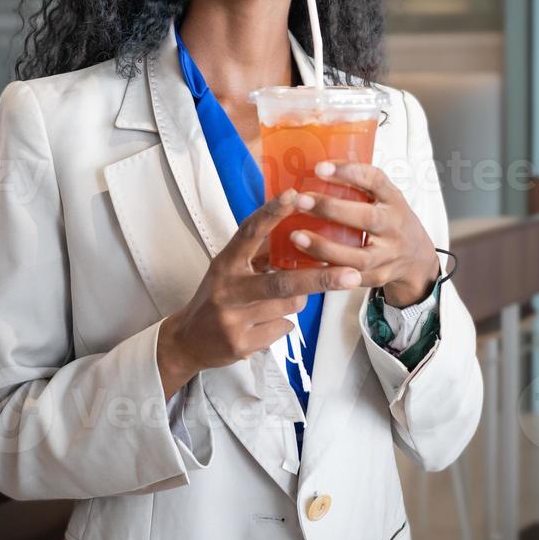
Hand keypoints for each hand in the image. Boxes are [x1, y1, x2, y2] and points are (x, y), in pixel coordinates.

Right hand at [156, 188, 367, 400]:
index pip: (249, 232)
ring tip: (276, 302)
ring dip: (297, 302)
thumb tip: (299, 231)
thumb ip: (258, 254)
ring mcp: (233, 319)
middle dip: (320, 278)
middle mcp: (228, 289)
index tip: (296, 195)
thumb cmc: (217, 298)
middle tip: (350, 274)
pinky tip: (261, 325)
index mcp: (225, 263)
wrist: (188, 341)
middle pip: (282, 282)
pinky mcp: (241, 344)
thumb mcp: (230, 270)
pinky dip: (281, 325)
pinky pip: (283, 329)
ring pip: (290, 307)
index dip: (272, 213)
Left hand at [287, 162, 439, 309]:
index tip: (319, 167)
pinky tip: (305, 262)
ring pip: (357, 256)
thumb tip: (319, 166)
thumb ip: (360, 183)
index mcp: (394, 201)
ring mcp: (387, 256)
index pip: (375, 181)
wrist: (416, 258)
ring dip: (324, 247)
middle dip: (331, 209)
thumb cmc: (391, 220)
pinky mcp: (376, 277)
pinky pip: (350, 277)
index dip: (348, 172)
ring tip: (296, 236)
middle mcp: (394, 228)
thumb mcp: (385, 197)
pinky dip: (327, 270)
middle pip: (366, 218)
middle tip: (301, 200)